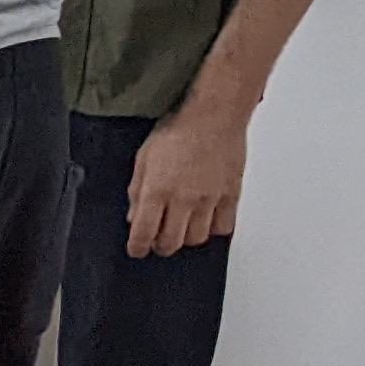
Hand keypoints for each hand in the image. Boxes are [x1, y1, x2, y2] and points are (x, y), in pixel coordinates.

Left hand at [127, 97, 251, 258]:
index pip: (143, 233)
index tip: (137, 250)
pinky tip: (206, 219)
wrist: (213, 115)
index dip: (137, 247)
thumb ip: (137, 191)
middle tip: (157, 240)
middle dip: (160, 246)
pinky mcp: (231, 196)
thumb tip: (133, 217)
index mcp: (156, 190)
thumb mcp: (143, 158)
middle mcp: (183, 199)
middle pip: (171, 243)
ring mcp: (209, 200)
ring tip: (181, 227)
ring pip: (197, 239)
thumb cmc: (177, 130)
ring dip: (185, 238)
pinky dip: (213, 229)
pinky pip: (223, 227)